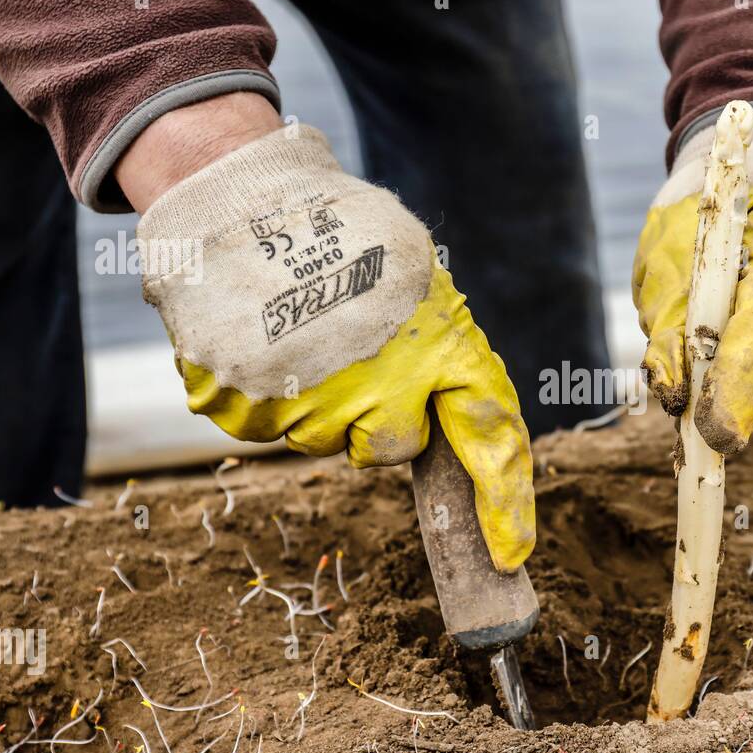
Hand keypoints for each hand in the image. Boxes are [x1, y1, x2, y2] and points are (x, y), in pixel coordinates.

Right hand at [135, 122, 533, 570]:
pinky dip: (261, 390)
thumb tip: (461, 423)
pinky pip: (264, 426)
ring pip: (321, 437)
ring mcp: (308, 402)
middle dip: (377, 421)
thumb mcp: (417, 275)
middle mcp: (382, 385)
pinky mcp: (243, 408)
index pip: (492, 438)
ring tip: (300, 327)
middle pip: (390, 451)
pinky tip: (260, 336)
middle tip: (353, 355)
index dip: (506, 504)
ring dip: (315, 396)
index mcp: (441, 345)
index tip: (512, 555)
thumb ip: (441, 348)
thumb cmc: (342, 231)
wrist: (240, 197)